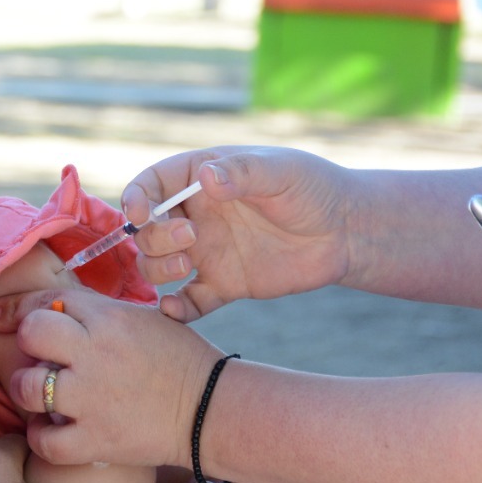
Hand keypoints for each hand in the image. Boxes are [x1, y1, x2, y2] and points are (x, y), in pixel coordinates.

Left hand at [0, 288, 221, 469]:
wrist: (211, 408)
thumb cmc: (179, 359)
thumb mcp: (143, 318)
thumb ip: (99, 312)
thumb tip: (55, 308)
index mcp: (110, 318)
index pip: (49, 300)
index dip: (23, 308)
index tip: (7, 317)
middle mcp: (96, 353)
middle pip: (32, 333)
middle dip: (28, 341)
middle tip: (39, 355)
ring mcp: (93, 398)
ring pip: (28, 387)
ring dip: (27, 388)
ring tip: (40, 393)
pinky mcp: (96, 439)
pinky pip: (45, 442)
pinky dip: (40, 437)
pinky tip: (50, 429)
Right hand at [122, 146, 352, 320]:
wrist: (344, 230)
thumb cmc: (312, 187)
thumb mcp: (280, 171)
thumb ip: (243, 173)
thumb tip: (207, 178)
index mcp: (200, 178)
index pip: (152, 184)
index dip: (137, 197)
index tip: (140, 213)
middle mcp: (196, 215)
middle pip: (148, 229)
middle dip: (154, 237)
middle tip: (190, 238)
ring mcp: (207, 252)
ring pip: (158, 265)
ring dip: (157, 269)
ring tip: (184, 269)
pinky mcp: (223, 285)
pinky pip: (189, 302)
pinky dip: (176, 310)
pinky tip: (175, 311)